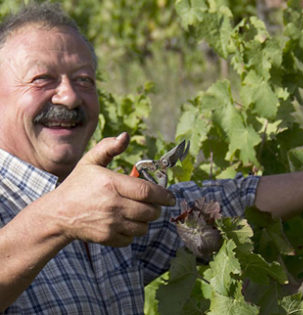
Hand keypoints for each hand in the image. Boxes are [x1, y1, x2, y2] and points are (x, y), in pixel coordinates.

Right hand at [47, 133, 175, 246]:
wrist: (58, 214)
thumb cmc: (78, 185)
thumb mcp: (90, 162)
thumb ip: (108, 147)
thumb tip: (125, 136)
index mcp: (112, 184)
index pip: (147, 191)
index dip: (164, 195)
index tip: (171, 197)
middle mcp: (113, 205)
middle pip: (150, 211)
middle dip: (157, 207)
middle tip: (154, 203)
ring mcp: (111, 224)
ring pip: (144, 226)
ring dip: (146, 220)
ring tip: (139, 212)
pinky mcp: (108, 238)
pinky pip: (132, 238)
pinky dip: (134, 231)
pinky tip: (127, 222)